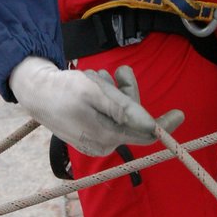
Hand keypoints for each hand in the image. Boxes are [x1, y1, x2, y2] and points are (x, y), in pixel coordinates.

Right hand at [9, 57, 184, 156]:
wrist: (36, 91)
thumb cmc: (64, 89)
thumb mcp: (95, 92)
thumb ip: (124, 109)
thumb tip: (152, 126)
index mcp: (106, 137)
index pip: (144, 135)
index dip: (163, 125)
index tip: (180, 114)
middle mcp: (103, 144)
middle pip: (133, 118)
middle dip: (128, 93)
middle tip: (118, 72)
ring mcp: (96, 140)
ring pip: (121, 112)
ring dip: (115, 90)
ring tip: (96, 76)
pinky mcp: (91, 133)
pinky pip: (110, 114)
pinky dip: (107, 97)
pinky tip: (94, 83)